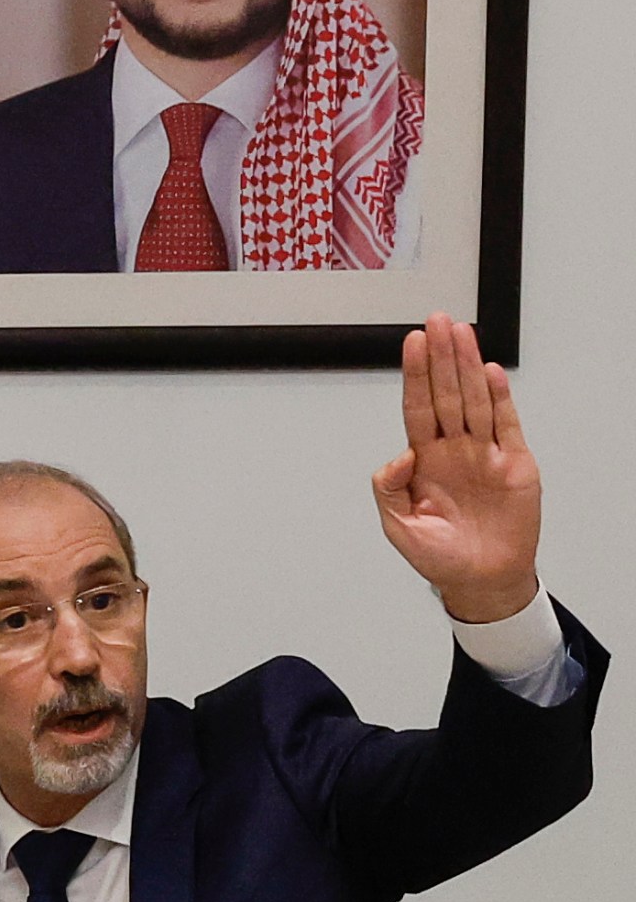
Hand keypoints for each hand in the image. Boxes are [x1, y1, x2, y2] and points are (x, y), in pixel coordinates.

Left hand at [372, 313, 540, 621]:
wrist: (481, 581)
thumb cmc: (439, 556)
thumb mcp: (398, 526)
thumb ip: (388, 490)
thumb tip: (399, 456)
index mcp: (424, 458)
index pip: (417, 406)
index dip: (415, 375)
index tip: (412, 342)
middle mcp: (454, 448)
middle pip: (446, 392)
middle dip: (442, 357)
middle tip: (438, 320)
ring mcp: (484, 453)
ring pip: (475, 400)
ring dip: (468, 366)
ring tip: (463, 332)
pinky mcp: (514, 464)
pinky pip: (506, 425)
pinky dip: (500, 398)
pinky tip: (490, 372)